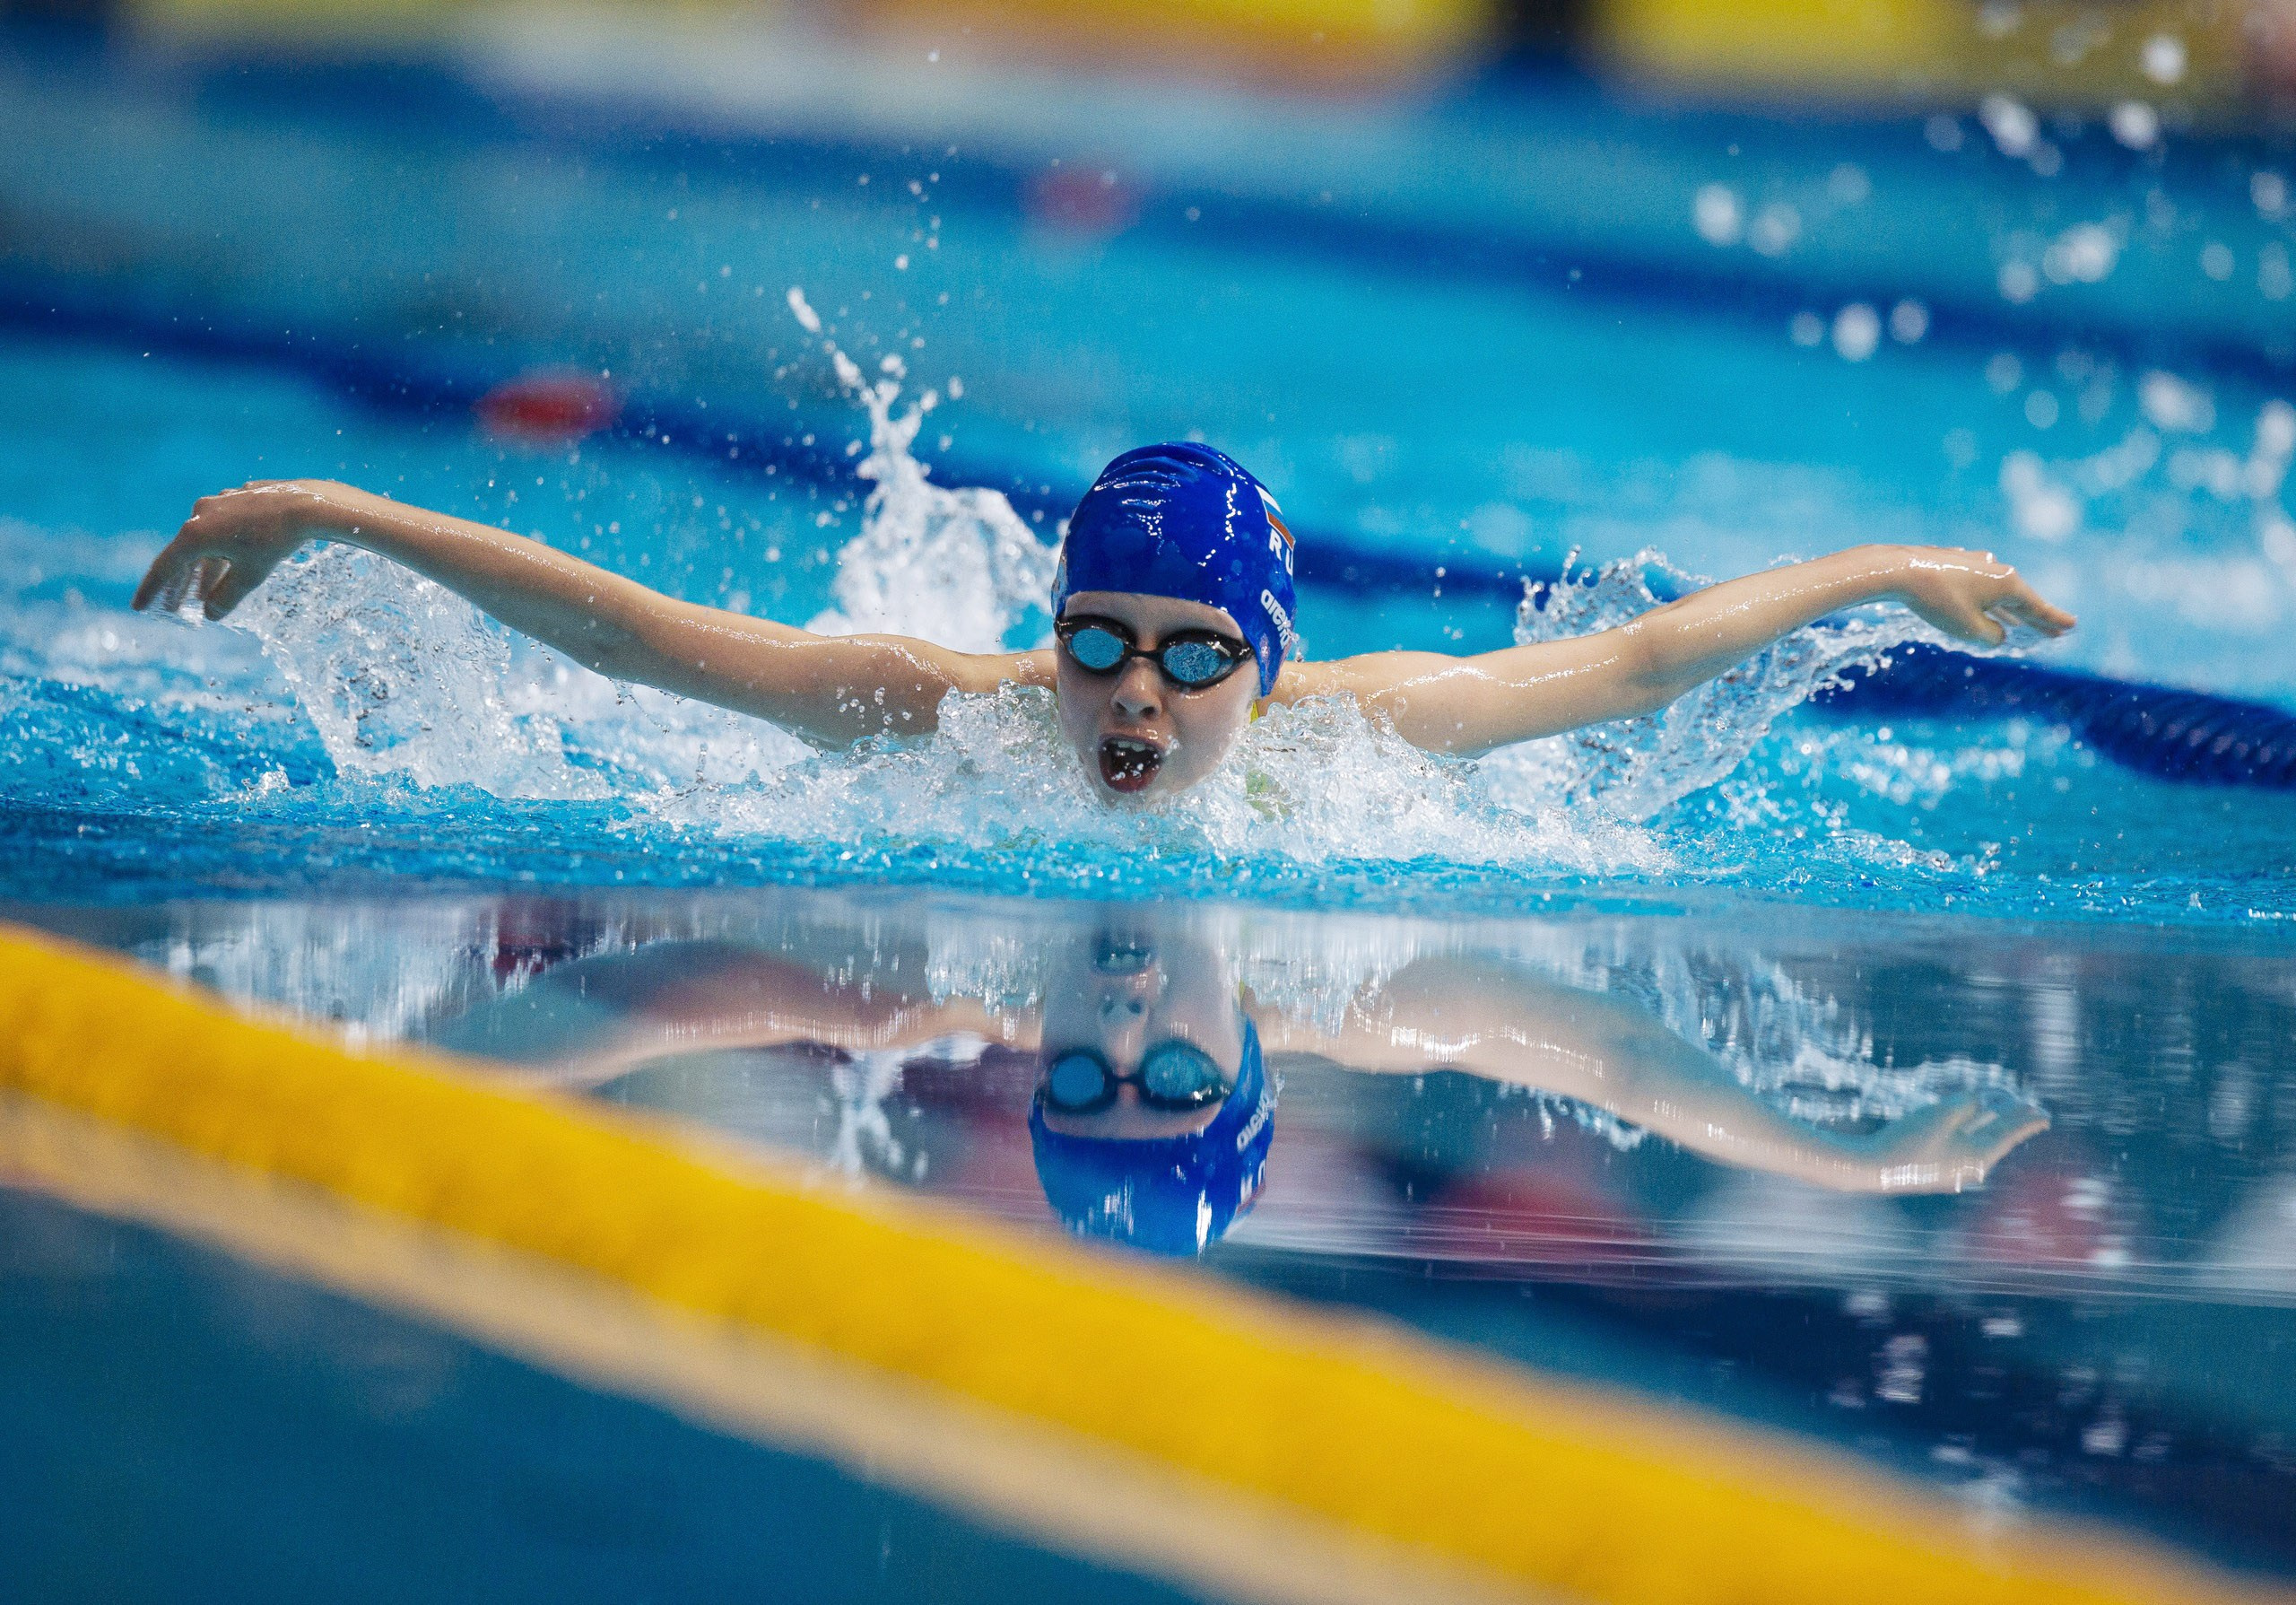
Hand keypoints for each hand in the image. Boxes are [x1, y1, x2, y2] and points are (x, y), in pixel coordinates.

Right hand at [132, 479, 338, 619]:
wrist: (306, 505)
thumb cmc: (275, 541)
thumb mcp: (250, 576)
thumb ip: (227, 597)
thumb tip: (211, 614)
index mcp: (196, 533)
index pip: (166, 566)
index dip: (152, 589)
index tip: (139, 607)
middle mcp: (201, 514)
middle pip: (184, 555)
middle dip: (179, 584)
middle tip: (172, 607)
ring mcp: (219, 503)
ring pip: (205, 543)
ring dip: (203, 570)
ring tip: (202, 595)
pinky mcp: (237, 499)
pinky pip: (222, 530)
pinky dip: (220, 552)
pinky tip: (227, 565)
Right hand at [1866, 1086, 2049, 1192]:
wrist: (1873, 1169)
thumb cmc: (1909, 1140)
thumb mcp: (1941, 1114)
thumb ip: (1967, 1103)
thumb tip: (1979, 1102)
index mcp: (1978, 1157)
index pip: (2010, 1134)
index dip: (2027, 1121)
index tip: (2045, 1115)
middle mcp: (1970, 1167)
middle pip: (1996, 1138)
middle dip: (2010, 1120)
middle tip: (2027, 1109)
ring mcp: (1953, 1170)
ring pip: (1977, 1141)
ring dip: (1988, 1124)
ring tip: (1998, 1112)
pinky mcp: (1936, 1169)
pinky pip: (1961, 1146)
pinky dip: (1969, 1131)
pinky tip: (1965, 1125)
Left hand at [1887, 545, 2075, 646]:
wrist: (1900, 570)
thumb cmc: (1938, 602)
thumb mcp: (1970, 629)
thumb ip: (1991, 635)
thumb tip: (1997, 633)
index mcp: (2008, 584)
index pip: (2037, 607)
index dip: (2053, 620)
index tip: (2071, 625)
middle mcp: (1996, 569)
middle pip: (2020, 599)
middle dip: (2034, 619)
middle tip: (2053, 632)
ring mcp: (1975, 563)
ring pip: (1996, 593)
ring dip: (2008, 611)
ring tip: (2020, 626)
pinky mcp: (1954, 563)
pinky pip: (1976, 586)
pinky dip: (1985, 600)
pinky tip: (1985, 606)